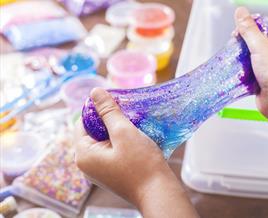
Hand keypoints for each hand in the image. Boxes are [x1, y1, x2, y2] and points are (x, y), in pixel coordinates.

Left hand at [74, 88, 197, 217]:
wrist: (158, 192)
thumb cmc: (141, 164)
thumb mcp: (124, 133)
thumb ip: (108, 111)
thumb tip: (95, 92)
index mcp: (84, 155)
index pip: (82, 122)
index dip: (97, 109)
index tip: (114, 101)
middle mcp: (88, 164)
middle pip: (93, 131)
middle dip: (109, 119)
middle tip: (126, 110)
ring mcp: (101, 170)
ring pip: (105, 140)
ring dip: (118, 129)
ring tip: (133, 121)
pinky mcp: (113, 172)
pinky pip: (113, 149)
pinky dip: (122, 140)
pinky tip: (136, 135)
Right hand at [234, 7, 267, 124]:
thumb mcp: (261, 47)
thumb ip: (248, 30)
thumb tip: (241, 12)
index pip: (263, 26)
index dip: (249, 27)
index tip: (237, 32)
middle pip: (253, 42)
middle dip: (242, 45)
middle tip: (234, 47)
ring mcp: (267, 66)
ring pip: (248, 57)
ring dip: (240, 59)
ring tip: (234, 60)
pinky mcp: (260, 79)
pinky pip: (247, 72)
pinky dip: (240, 72)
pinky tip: (236, 72)